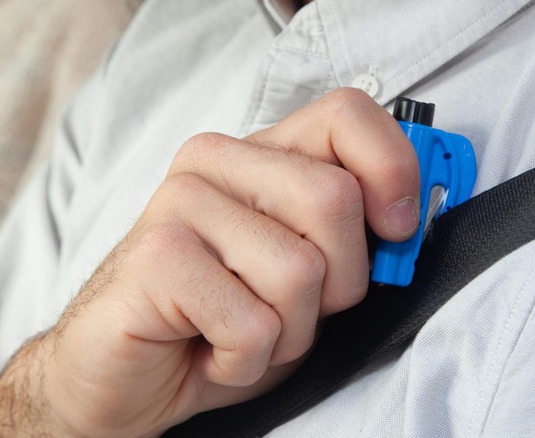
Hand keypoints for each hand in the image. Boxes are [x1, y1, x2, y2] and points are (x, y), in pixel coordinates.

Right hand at [0, 89, 419, 436]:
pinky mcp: (156, 256)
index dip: (393, 169)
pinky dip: (246, 359)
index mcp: (260, 154)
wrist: (127, 374)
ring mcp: (179, 202)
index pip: (347, 114)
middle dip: (338, 283)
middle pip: (334, 199)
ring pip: (301, 272)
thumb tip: (408, 217)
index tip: (395, 230)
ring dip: (289, 330)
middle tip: (291, 307)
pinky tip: (209, 348)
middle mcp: (216, 162)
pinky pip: (254, 324)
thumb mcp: (307, 273)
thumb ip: (351, 235)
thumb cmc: (221, 320)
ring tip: (243, 329)